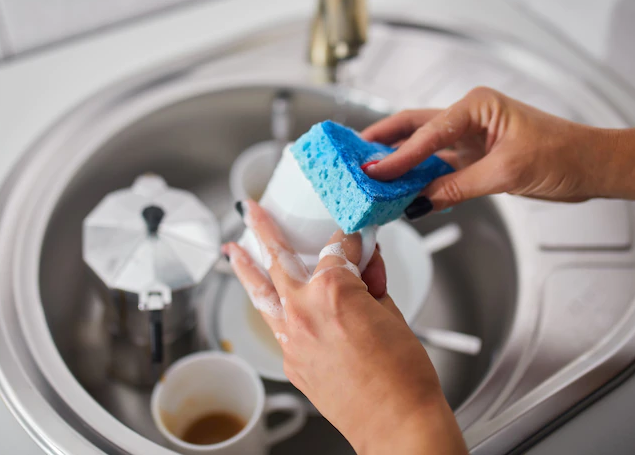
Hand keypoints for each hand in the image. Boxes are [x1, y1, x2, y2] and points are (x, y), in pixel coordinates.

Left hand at [223, 200, 466, 454]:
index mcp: (332, 291)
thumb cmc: (402, 376)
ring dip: (246, 269)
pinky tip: (271, 301)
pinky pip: (277, 326)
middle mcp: (304, 310)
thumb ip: (370, 283)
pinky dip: (275, 309)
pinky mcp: (291, 361)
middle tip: (252, 211)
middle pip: (278, 258)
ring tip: (232, 250)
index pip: (337, 250)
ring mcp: (292, 338)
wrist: (396, 424)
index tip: (357, 239)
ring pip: (261, 294)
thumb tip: (363, 265)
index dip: (350, 241)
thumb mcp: (393, 313)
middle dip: (263, 230)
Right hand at [361, 87, 621, 216]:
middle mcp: (469, 117)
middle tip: (352, 154)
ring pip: (423, 148)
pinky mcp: (474, 157)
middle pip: (414, 127)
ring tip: (370, 173)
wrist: (591, 165)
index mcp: (477, 106)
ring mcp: (470, 137)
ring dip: (398, 161)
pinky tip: (402, 188)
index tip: (373, 169)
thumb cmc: (563, 153)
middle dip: (382, 140)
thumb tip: (418, 201)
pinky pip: (438, 167)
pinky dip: (419, 177)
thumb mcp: (506, 172)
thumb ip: (457, 186)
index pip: (426, 132)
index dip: (397, 155)